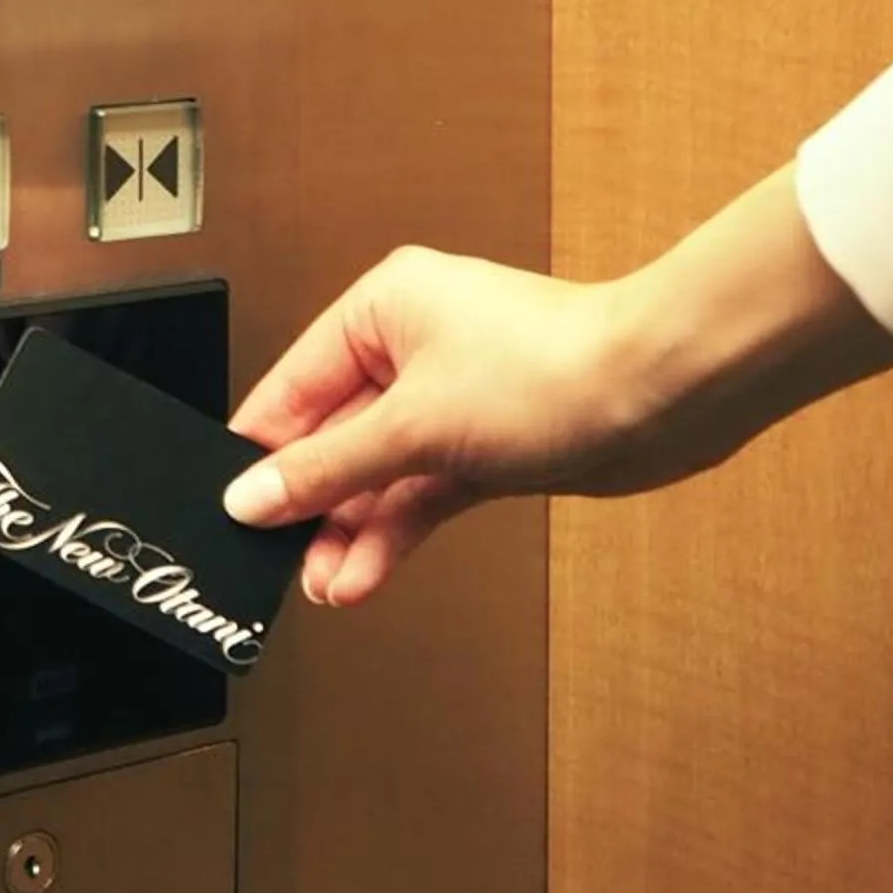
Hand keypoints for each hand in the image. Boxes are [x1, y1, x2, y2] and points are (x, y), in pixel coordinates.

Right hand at [221, 169, 892, 606]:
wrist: (661, 395)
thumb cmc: (555, 370)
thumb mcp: (413, 427)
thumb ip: (326, 470)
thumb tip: (253, 497)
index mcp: (383, 308)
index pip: (292, 388)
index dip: (261, 455)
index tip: (231, 509)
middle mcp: (413, 347)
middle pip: (333, 437)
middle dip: (311, 506)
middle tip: (278, 560)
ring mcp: (452, 400)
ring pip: (378, 475)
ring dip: (351, 531)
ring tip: (324, 584)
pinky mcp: (487, 446)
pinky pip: (418, 493)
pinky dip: (393, 532)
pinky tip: (363, 573)